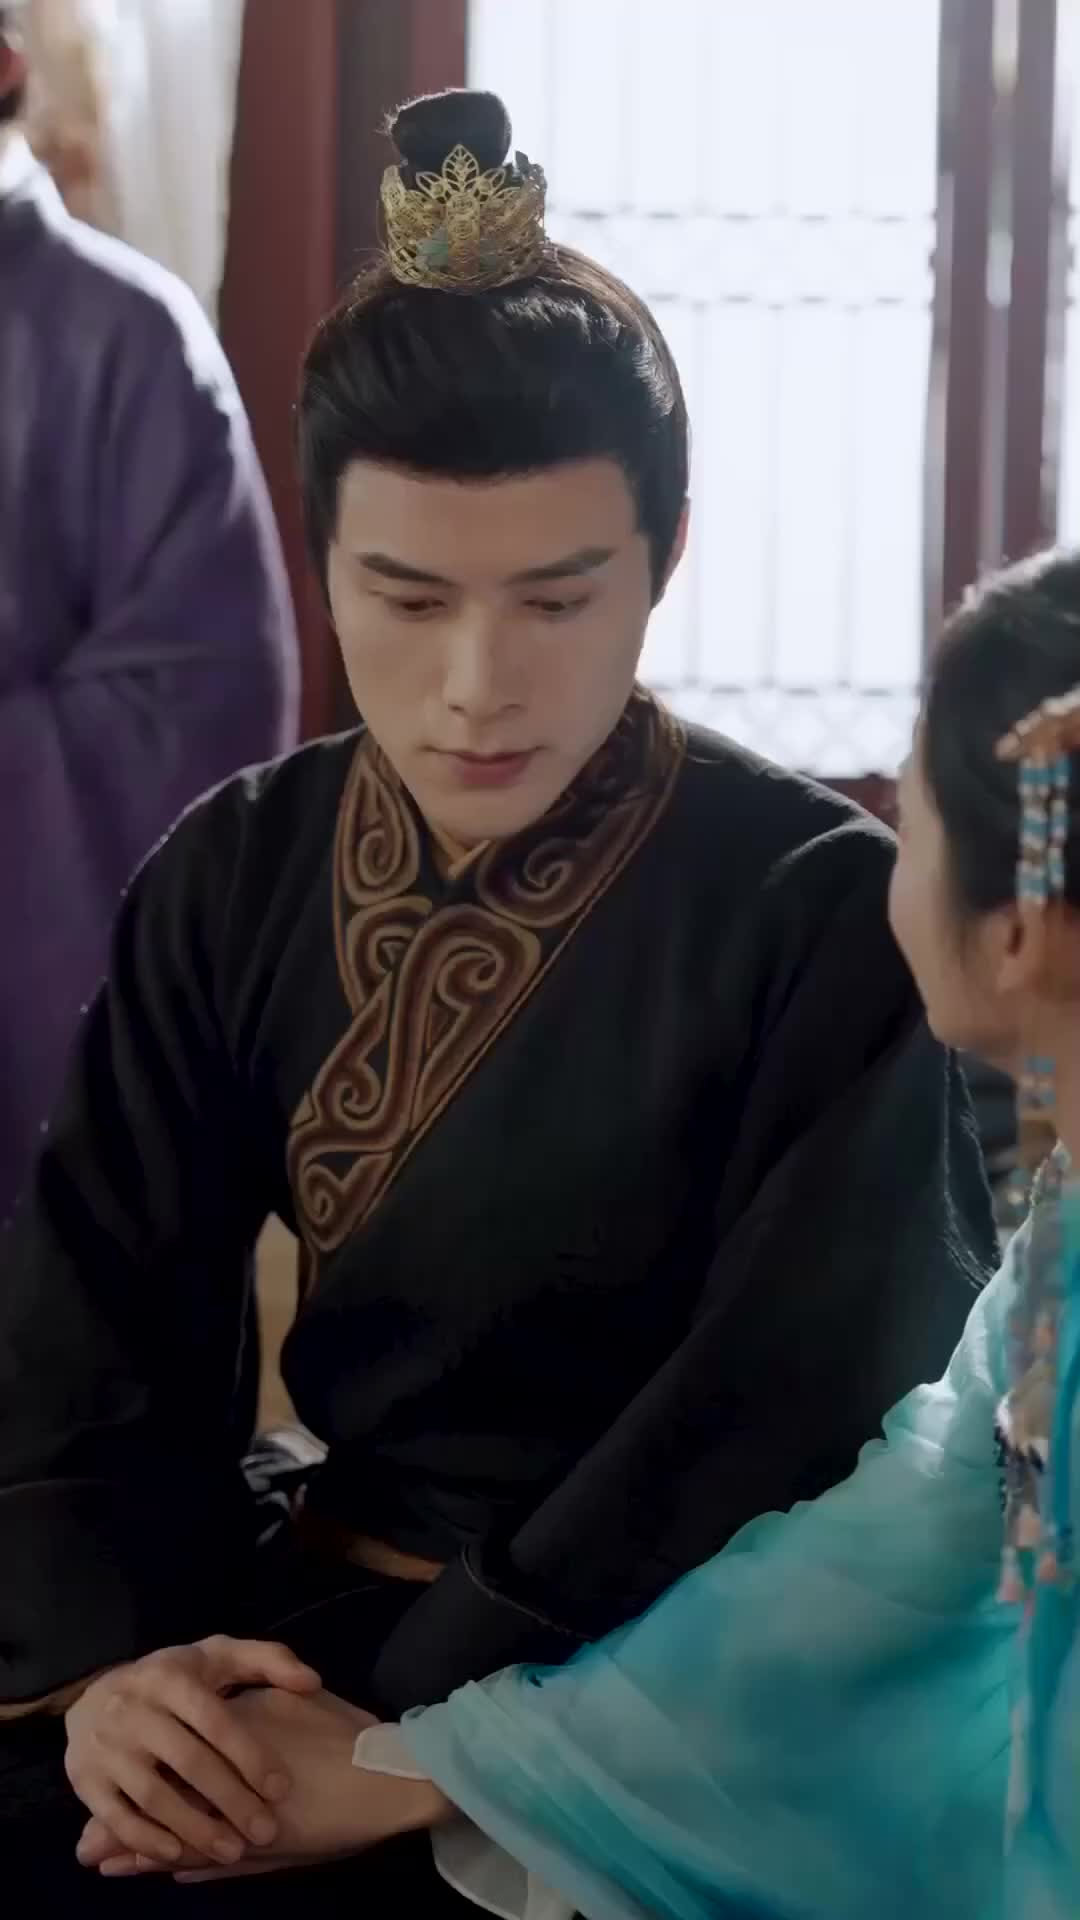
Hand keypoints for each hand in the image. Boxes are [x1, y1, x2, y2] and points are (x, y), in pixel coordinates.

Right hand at [67, 1635, 320, 1869]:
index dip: (249, 1755)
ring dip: (195, 1828)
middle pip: (188, 1762)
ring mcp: (107, 1748)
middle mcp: (135, 1710)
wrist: (94, 1695)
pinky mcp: (86, 1780)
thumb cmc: (173, 1678)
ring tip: (233, 1851)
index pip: (215, 1720)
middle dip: (231, 1800)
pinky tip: (179, 1855)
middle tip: (266, 1831)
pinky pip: (118, 1817)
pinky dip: (148, 1839)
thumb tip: (312, 1682)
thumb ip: (268, 1661)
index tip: (280, 1788)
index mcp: (172, 1677)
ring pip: (154, 1796)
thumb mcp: (217, 1657)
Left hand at [77, 1689, 452, 1881]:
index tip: (104, 1786)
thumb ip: (247, 1704)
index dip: (137, 1778)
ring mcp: (246, 1824)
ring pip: (183, 1843)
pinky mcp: (265, 1850)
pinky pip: (214, 1865)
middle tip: (85, 1848)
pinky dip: (186, 1868)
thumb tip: (207, 1701)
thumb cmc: (338, 1733)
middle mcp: (231, 1787)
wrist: (384, 1775)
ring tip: (107, 1866)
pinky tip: (166, 1877)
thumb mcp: (288, 1703)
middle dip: (126, 1826)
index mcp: (233, 1744)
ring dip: (144, 1855)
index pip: (173, 1762)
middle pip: (167, 1806)